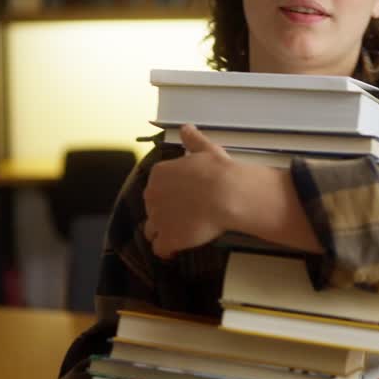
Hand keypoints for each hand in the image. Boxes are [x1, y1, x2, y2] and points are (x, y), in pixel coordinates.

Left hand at [142, 124, 235, 258]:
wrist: (227, 194)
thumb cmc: (218, 171)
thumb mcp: (205, 149)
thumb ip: (193, 140)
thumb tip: (186, 128)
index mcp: (159, 174)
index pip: (156, 188)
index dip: (169, 195)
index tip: (183, 199)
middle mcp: (152, 196)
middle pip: (152, 209)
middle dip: (165, 213)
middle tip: (186, 216)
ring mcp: (158, 219)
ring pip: (152, 230)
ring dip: (163, 232)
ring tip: (180, 234)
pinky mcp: (168, 238)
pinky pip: (160, 249)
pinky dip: (167, 250)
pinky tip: (176, 251)